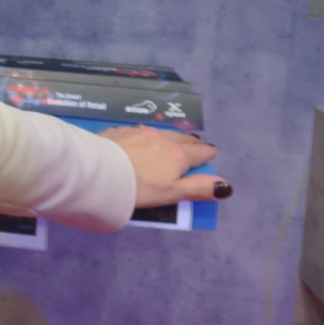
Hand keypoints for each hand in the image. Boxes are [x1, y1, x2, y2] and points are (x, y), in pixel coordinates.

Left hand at [99, 125, 229, 207]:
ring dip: (169, 137)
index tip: (211, 153)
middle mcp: (160, 138)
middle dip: (190, 142)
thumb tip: (225, 185)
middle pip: (181, 138)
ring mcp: (138, 132)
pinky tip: (141, 138)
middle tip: (195, 145)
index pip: (199, 152)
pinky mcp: (119, 131)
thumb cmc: (140, 187)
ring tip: (171, 140)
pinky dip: (145, 136)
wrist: (100, 171)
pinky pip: (138, 131)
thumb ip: (198, 188)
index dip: (207, 153)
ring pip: (160, 132)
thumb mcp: (172, 193)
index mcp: (177, 154)